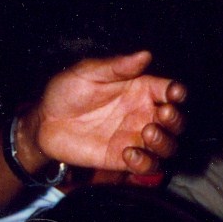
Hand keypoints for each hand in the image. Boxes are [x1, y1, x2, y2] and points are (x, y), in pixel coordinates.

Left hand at [18, 52, 185, 180]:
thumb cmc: (67, 91)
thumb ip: (117, 66)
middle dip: (176, 120)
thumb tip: (144, 55)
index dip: (177, 93)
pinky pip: (147, 166)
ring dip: (165, 142)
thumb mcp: (89, 72)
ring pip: (168, 146)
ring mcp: (135, 138)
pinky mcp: (125, 160)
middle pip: (176, 122)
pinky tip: (128, 154)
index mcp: (140, 90)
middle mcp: (143, 114)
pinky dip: (145, 163)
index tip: (174, 94)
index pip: (170, 92)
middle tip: (163, 115)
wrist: (45, 123)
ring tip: (147, 134)